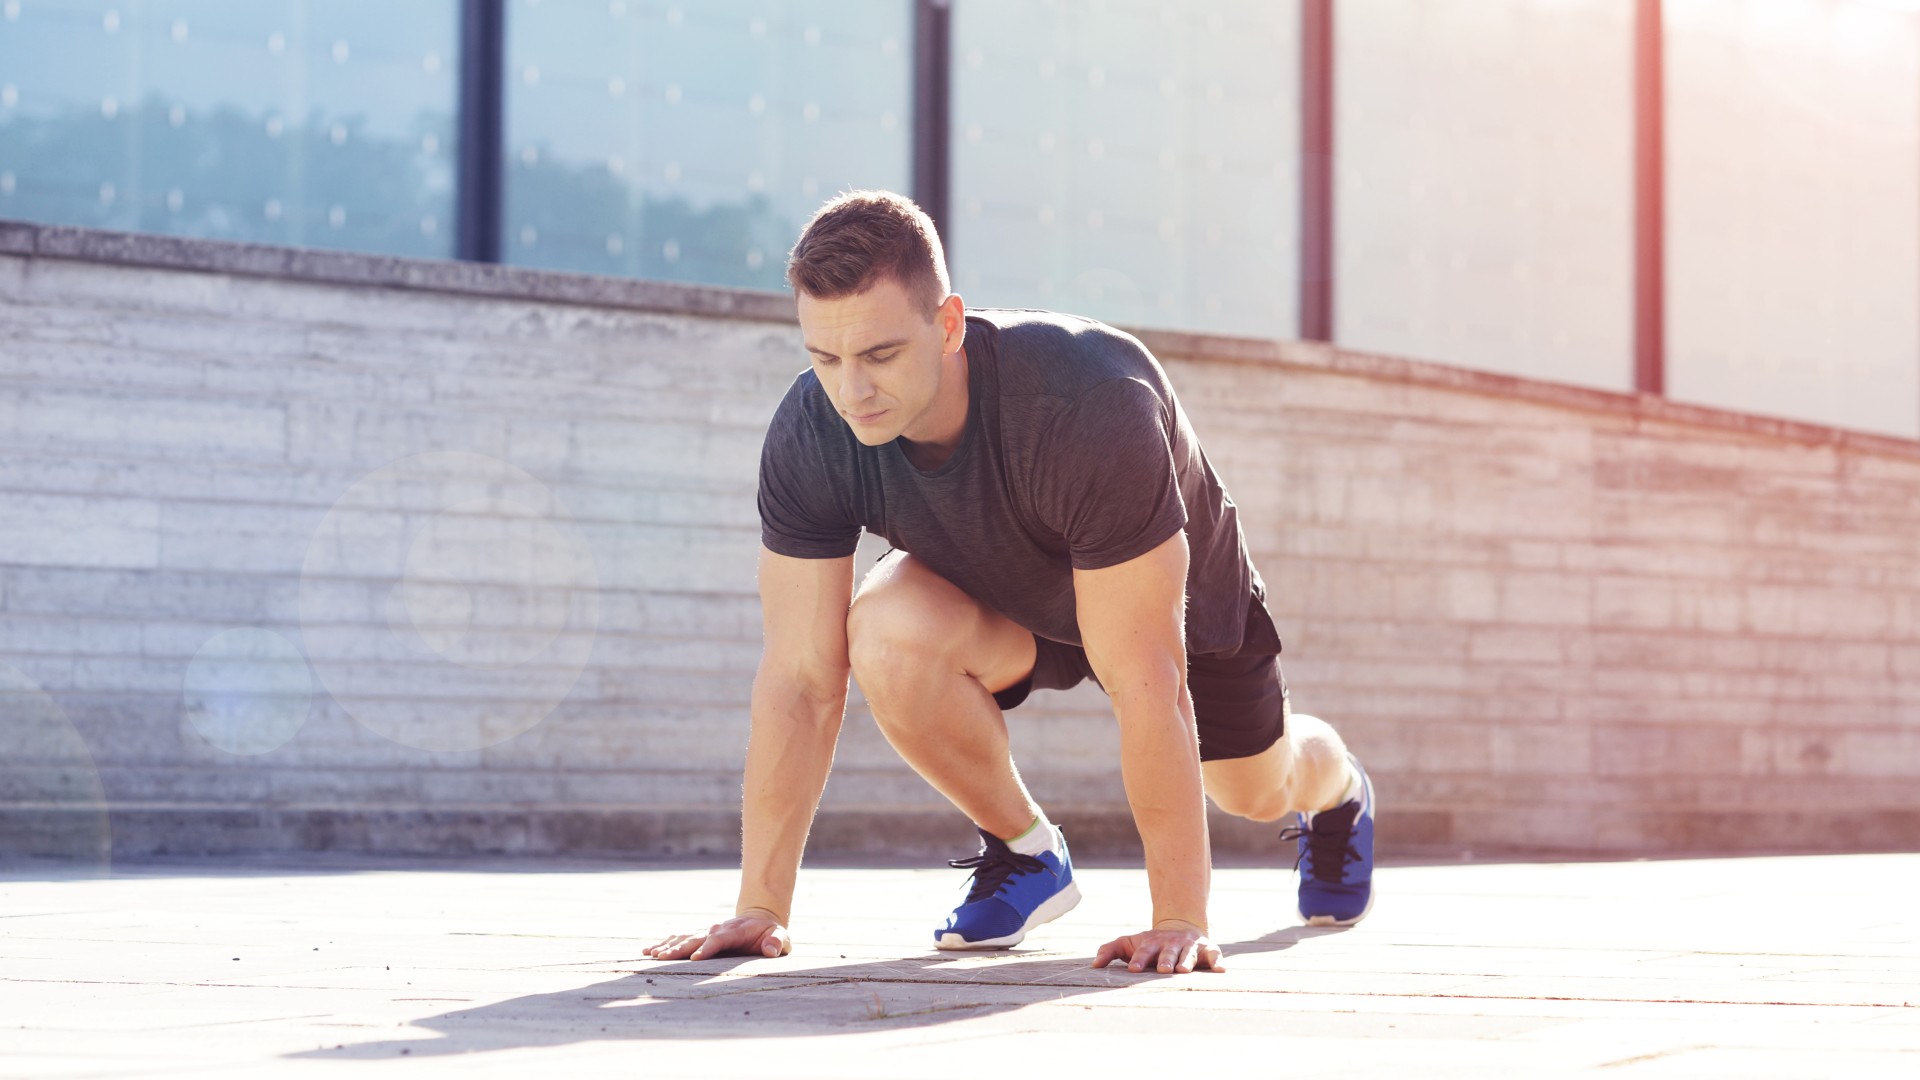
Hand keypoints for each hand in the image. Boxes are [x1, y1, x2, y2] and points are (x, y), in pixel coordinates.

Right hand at [643, 912, 790, 960]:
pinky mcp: (699, 936)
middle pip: (696, 938)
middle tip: (663, 958)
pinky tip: (648, 950)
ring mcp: (706, 931)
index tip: (696, 958)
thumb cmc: (771, 933)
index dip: (708, 948)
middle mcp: (716, 929)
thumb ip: (777, 942)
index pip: (719, 939)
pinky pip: (679, 939)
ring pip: (684, 938)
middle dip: (680, 949)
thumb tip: (771, 950)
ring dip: (668, 946)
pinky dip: (664, 943)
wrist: (760, 919)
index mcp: (735, 931)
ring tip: (652, 955)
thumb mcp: (781, 937)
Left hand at [1090, 922, 1224, 973]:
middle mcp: (1171, 944)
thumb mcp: (1129, 943)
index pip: (1143, 952)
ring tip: (1184, 971)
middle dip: (1165, 960)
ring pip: (1188, 953)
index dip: (1139, 960)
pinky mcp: (1207, 949)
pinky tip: (1220, 970)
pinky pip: (1214, 954)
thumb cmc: (1149, 943)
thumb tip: (1093, 966)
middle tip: (1163, 969)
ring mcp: (1189, 946)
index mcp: (1151, 943)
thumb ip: (1110, 950)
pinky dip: (1217, 961)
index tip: (1133, 970)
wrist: (1179, 927)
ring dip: (1186, 961)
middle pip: (1168, 952)